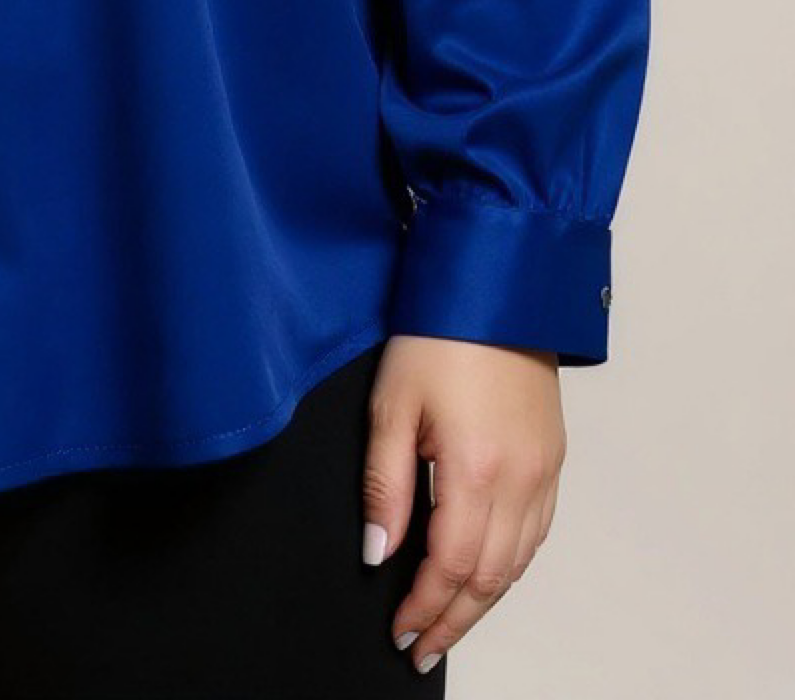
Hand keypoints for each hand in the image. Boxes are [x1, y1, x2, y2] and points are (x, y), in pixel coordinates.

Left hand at [361, 334, 564, 674]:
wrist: (496, 287)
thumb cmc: (438, 334)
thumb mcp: (392, 405)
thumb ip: (386, 485)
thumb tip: (378, 552)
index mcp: (475, 470)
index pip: (449, 566)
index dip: (424, 607)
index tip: (401, 631)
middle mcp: (519, 480)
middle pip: (488, 577)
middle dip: (454, 619)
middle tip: (423, 647)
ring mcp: (543, 471)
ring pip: (518, 563)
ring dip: (484, 600)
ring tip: (450, 622)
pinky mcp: (554, 458)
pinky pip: (537, 533)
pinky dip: (512, 566)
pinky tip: (489, 573)